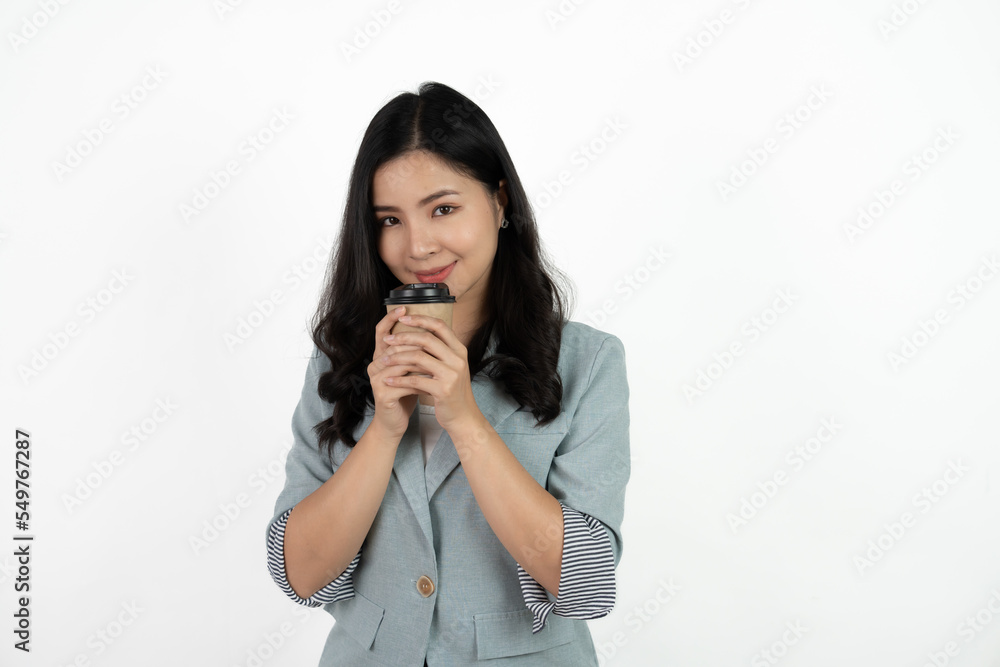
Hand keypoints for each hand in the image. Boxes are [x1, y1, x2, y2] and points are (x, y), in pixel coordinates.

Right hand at [367, 306, 424, 439]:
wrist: (394, 420)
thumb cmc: (404, 393)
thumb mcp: (410, 369)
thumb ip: (413, 352)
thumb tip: (431, 330)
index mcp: (380, 356)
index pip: (382, 331)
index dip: (391, 318)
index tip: (405, 308)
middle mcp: (374, 365)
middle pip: (393, 345)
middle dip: (413, 340)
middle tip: (432, 337)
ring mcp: (376, 379)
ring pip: (401, 363)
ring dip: (421, 362)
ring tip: (438, 360)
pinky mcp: (382, 394)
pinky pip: (404, 383)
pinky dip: (420, 381)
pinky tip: (433, 381)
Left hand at [378, 313, 482, 432]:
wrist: (463, 417)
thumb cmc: (453, 391)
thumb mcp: (451, 367)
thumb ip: (440, 351)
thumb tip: (419, 334)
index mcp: (459, 350)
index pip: (440, 326)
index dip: (420, 319)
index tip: (403, 317)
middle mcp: (458, 359)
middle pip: (427, 339)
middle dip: (404, 337)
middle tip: (388, 340)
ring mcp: (451, 374)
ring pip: (419, 358)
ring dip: (397, 358)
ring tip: (383, 360)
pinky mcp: (443, 390)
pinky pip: (415, 380)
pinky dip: (399, 379)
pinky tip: (389, 380)